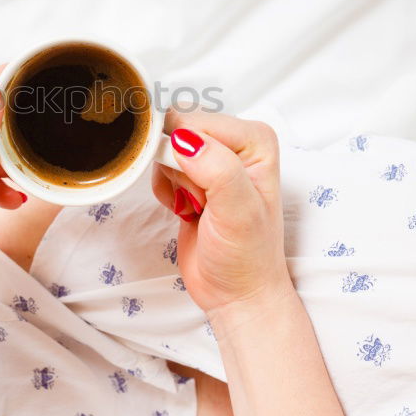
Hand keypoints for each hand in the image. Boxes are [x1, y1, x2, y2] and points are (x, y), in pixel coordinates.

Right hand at [152, 110, 290, 319]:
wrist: (236, 292)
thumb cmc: (247, 256)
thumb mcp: (239, 213)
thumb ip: (218, 170)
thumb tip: (185, 140)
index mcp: (255, 140)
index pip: (198, 122)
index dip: (187, 155)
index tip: (200, 190)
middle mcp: (236, 143)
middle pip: (179, 130)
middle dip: (176, 167)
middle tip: (200, 200)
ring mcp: (213, 159)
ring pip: (166, 148)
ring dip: (170, 181)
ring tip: (195, 207)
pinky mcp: (193, 176)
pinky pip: (160, 166)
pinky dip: (163, 189)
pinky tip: (184, 209)